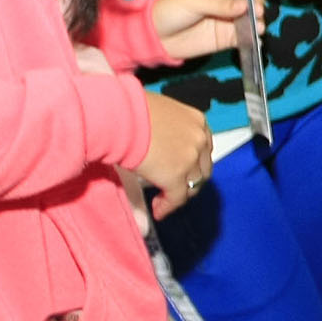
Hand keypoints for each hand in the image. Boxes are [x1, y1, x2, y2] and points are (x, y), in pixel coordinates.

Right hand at [136, 94, 214, 219]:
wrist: (118, 115)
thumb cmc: (129, 110)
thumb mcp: (159, 114)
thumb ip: (168, 129)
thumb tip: (160, 142)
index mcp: (196, 121)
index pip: (203, 148)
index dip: (194, 163)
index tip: (184, 170)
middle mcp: (199, 139)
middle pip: (202, 169)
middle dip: (190, 180)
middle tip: (176, 188)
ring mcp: (189, 159)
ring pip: (192, 186)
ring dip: (178, 195)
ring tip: (164, 200)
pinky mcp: (175, 176)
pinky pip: (176, 199)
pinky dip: (167, 207)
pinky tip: (158, 210)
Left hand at [148, 0, 250, 61]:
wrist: (156, 37)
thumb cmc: (170, 9)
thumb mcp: (192, 1)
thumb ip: (219, 4)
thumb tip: (245, 5)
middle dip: (258, 2)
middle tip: (256, 10)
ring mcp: (229, 18)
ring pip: (252, 16)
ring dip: (258, 20)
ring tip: (257, 25)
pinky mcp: (228, 36)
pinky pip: (246, 35)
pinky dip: (253, 35)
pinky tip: (255, 35)